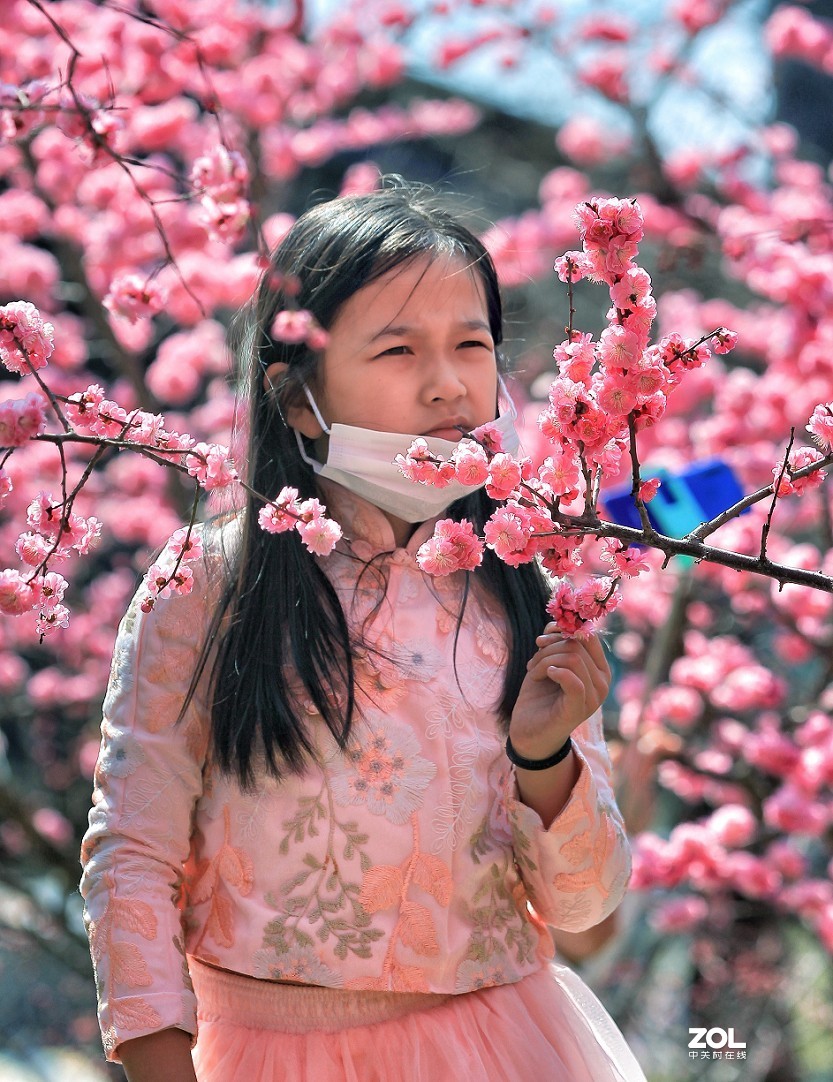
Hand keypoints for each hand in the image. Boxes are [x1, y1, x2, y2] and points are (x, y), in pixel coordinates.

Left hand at [509, 624, 610, 759]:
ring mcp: (593, 698)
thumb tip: (556, 624)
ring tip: (534, 672)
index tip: (542, 640)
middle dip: (549, 648)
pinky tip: (543, 676)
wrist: (529, 732)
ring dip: (544, 660)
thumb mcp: (549, 662)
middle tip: (533, 663)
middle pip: (577, 646)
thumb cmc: (541, 696)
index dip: (563, 632)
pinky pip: (573, 680)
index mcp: (599, 670)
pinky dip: (555, 671)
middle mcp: (602, 683)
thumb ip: (557, 643)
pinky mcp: (579, 709)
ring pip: (572, 658)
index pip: (589, 637)